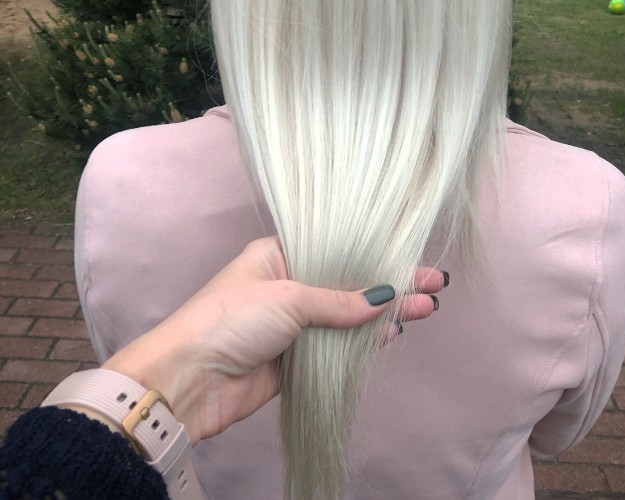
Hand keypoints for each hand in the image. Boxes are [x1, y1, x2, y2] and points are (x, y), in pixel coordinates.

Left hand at [103, 236, 445, 443]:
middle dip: (389, 284)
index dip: (376, 252)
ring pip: (345, 316)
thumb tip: (383, 300)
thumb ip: (338, 301)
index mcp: (279, 254)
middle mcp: (288, 284)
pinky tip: (391, 335)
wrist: (187, 380)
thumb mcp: (288, 298)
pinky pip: (335, 346)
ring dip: (382, 314)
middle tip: (433, 286)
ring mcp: (291, 323)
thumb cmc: (230, 319)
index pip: (337, 248)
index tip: (414, 257)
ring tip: (424, 310)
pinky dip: (362, 342)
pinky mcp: (293, 358)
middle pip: (347, 282)